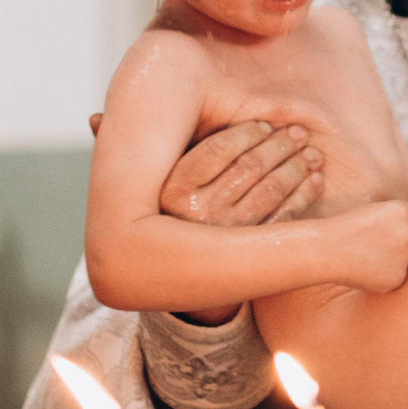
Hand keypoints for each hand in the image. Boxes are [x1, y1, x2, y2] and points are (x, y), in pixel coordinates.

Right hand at [89, 116, 323, 323]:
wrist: (188, 290)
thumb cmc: (167, 222)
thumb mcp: (144, 190)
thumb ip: (125, 152)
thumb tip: (92, 117)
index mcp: (167, 196)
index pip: (214, 152)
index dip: (245, 134)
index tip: (266, 125)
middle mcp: (194, 219)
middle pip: (247, 169)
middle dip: (280, 146)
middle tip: (299, 132)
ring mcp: (225, 240)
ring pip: (271, 192)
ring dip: (297, 168)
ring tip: (313, 152)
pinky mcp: (251, 258)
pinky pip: (285, 219)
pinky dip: (304, 196)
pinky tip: (315, 180)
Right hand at [334, 200, 407, 293]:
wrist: (325, 250)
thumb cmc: (345, 229)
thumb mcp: (375, 213)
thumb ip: (399, 221)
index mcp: (404, 210)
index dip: (401, 226)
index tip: (388, 230)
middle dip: (400, 244)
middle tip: (374, 245)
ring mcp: (406, 256)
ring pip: (407, 260)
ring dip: (393, 260)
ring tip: (366, 255)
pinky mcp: (398, 277)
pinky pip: (397, 276)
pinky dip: (385, 275)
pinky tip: (366, 268)